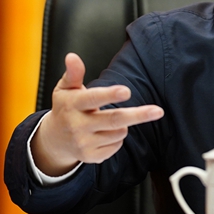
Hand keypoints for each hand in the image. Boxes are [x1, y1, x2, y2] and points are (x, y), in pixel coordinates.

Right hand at [31, 52, 164, 175]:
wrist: (54, 140)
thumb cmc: (66, 108)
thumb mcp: (66, 89)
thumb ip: (73, 73)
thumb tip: (72, 56)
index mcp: (72, 105)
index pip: (93, 98)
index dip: (110, 95)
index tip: (127, 91)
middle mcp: (77, 126)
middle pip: (114, 120)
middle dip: (138, 115)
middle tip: (158, 111)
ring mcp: (83, 143)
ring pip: (119, 132)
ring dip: (123, 123)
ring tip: (109, 119)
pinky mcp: (91, 157)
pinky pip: (117, 145)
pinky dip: (117, 138)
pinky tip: (104, 133)